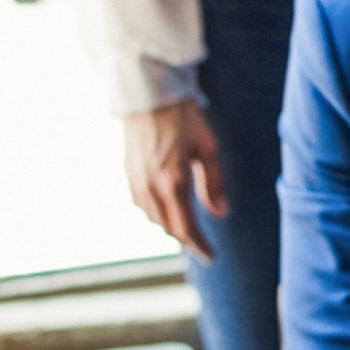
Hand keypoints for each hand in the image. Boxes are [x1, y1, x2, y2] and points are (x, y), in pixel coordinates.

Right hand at [123, 100, 225, 261]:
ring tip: (186, 229)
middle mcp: (151, 186)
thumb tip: (221, 213)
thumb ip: (214, 183)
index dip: (199, 246)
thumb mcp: (208, 148)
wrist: (148, 92)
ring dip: (171, 227)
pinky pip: (142, 205)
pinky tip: (167, 209)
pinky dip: (156, 214)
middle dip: (187, 239)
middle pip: (169, 227)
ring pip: (154, 219)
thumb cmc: (183, 116)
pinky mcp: (128, 174)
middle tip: (202, 245)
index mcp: (173, 181)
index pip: (186, 228)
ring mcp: (136, 181)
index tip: (211, 257)